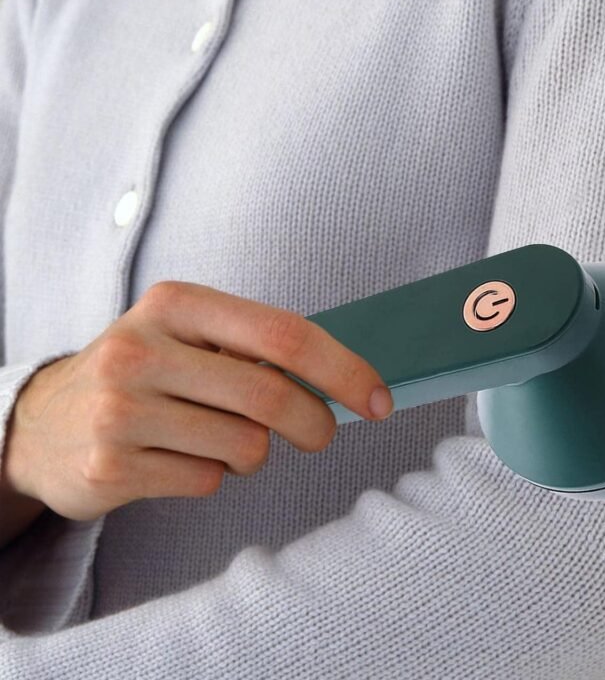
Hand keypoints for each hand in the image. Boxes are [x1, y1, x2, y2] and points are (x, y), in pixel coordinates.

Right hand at [2, 281, 393, 523]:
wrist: (45, 421)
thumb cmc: (144, 371)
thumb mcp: (188, 335)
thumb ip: (256, 348)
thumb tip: (343, 379)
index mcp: (176, 304)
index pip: (283, 334)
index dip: (343, 368)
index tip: (378, 399)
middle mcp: (142, 349)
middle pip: (271, 396)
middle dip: (314, 424)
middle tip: (320, 433)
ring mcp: (121, 410)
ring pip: (245, 447)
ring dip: (253, 453)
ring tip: (220, 438)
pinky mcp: (111, 467)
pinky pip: (207, 481)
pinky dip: (212, 475)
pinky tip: (178, 457)